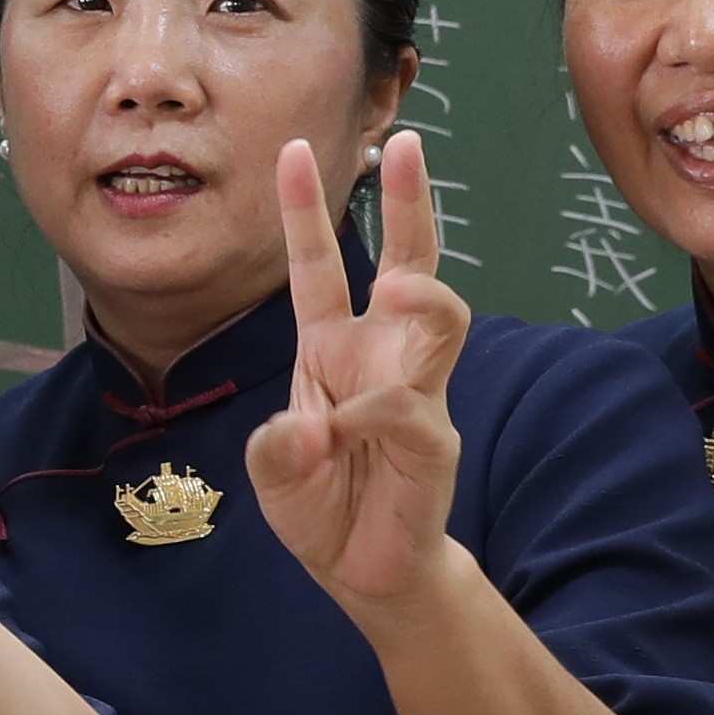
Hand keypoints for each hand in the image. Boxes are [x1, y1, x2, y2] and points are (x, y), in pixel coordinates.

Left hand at [247, 131, 471, 608]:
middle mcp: (381, 356)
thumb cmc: (321, 503)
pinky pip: (409, 409)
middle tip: (404, 144)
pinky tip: (339, 437)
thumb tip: (309, 431)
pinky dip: (371, 417)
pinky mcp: (433, 441)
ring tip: (400, 288)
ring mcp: (415, 393)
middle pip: (411, 262)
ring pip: (442, 317)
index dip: (306, 210)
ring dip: (424, 294)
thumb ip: (274, 450)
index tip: (296, 149)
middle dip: (410, 202)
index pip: (320, 266)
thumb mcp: (271, 470)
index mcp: (333, 347)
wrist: (363, 571)